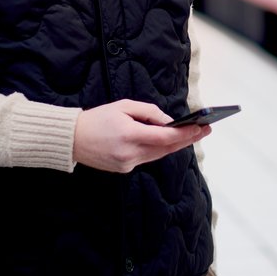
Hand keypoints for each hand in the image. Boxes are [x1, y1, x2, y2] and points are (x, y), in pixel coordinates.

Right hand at [72, 99, 210, 173]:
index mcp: (129, 135)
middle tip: (205, 130)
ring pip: (158, 155)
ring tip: (193, 135)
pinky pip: (146, 158)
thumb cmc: (97, 118)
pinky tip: (169, 142)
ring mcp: (127, 164)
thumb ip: (148, 112)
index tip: (201, 127)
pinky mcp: (124, 169)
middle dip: (187, 139)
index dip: (184, 133)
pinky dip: (158, 150)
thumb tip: (167, 121)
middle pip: (166, 149)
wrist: (71, 139)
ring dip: (175, 145)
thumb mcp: (123, 106)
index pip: (164, 137)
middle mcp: (130, 153)